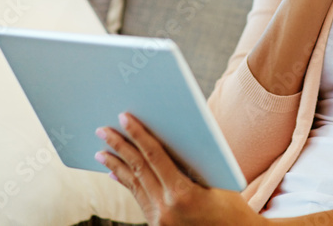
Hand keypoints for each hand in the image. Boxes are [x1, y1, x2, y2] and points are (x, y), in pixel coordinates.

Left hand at [96, 113, 263, 225]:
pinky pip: (138, 198)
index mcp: (182, 194)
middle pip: (138, 169)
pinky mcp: (157, 225)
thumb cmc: (231, 207)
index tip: (125, 117)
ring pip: (134, 185)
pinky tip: (115, 173)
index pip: (154, 156)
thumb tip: (166, 138)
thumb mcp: (214, 180)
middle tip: (102, 129)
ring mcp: (159, 220)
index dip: (138, 134)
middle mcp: (166, 208)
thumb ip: (189, 163)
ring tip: (101, 151)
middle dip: (119, 147)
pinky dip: (126, 182)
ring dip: (116, 165)